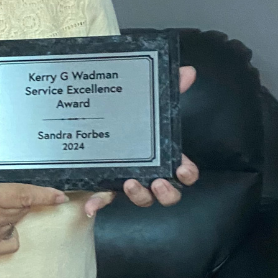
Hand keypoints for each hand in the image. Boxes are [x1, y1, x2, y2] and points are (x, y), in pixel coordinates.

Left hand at [84, 66, 199, 217]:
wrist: (100, 123)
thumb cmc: (132, 119)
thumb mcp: (149, 102)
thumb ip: (170, 89)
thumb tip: (187, 71)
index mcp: (165, 156)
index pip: (185, 173)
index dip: (187, 174)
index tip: (182, 169)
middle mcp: (151, 173)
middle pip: (167, 193)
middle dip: (166, 192)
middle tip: (158, 182)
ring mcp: (130, 181)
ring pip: (141, 198)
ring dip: (139, 196)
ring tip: (130, 183)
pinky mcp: (107, 185)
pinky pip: (105, 198)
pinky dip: (98, 204)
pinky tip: (90, 206)